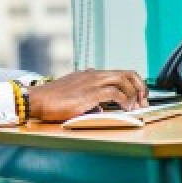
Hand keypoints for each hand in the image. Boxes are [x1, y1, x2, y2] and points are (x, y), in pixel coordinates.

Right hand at [27, 69, 148, 121]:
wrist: (37, 100)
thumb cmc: (51, 101)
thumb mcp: (73, 96)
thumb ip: (88, 97)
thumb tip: (100, 107)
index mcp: (90, 74)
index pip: (119, 73)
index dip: (133, 84)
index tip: (138, 97)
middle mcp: (93, 75)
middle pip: (127, 73)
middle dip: (140, 87)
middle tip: (144, 101)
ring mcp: (92, 82)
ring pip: (124, 80)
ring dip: (134, 94)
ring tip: (137, 107)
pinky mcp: (90, 93)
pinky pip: (115, 93)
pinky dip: (125, 100)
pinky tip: (126, 109)